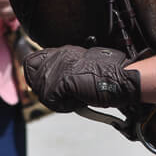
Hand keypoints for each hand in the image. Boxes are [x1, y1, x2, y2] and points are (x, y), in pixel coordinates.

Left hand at [23, 45, 140, 111]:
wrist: (123, 78)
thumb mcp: (84, 66)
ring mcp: (60, 66)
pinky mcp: (62, 79)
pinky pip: (51, 100)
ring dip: (56, 100)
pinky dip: (65, 105)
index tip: (46, 87)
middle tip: (64, 95)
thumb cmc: (109, 75)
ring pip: (41, 91)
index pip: (32, 60)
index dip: (35, 76)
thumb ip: (66, 70)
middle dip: (44, 90)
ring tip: (75, 97)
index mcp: (64, 50)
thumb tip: (53, 84)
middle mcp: (60, 55)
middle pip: (32, 76)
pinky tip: (79, 100)